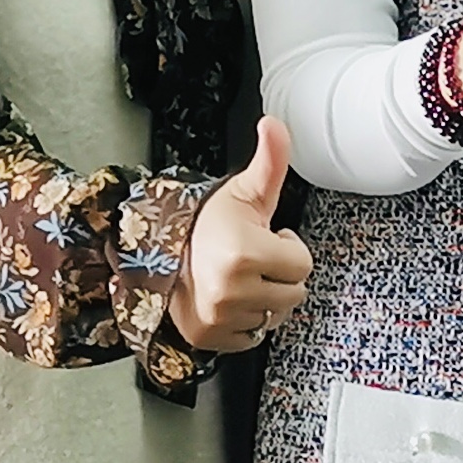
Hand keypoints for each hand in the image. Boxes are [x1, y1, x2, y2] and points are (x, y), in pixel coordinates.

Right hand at [170, 118, 311, 352]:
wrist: (159, 253)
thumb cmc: (207, 223)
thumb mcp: (244, 191)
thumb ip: (270, 161)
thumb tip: (275, 123)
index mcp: (244, 253)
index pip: (303, 265)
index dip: (287, 248)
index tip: (265, 238)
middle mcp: (231, 291)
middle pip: (293, 294)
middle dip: (279, 275)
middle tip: (250, 258)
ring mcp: (220, 319)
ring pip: (274, 317)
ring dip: (264, 299)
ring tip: (239, 277)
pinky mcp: (211, 339)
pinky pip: (252, 337)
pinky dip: (245, 322)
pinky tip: (229, 300)